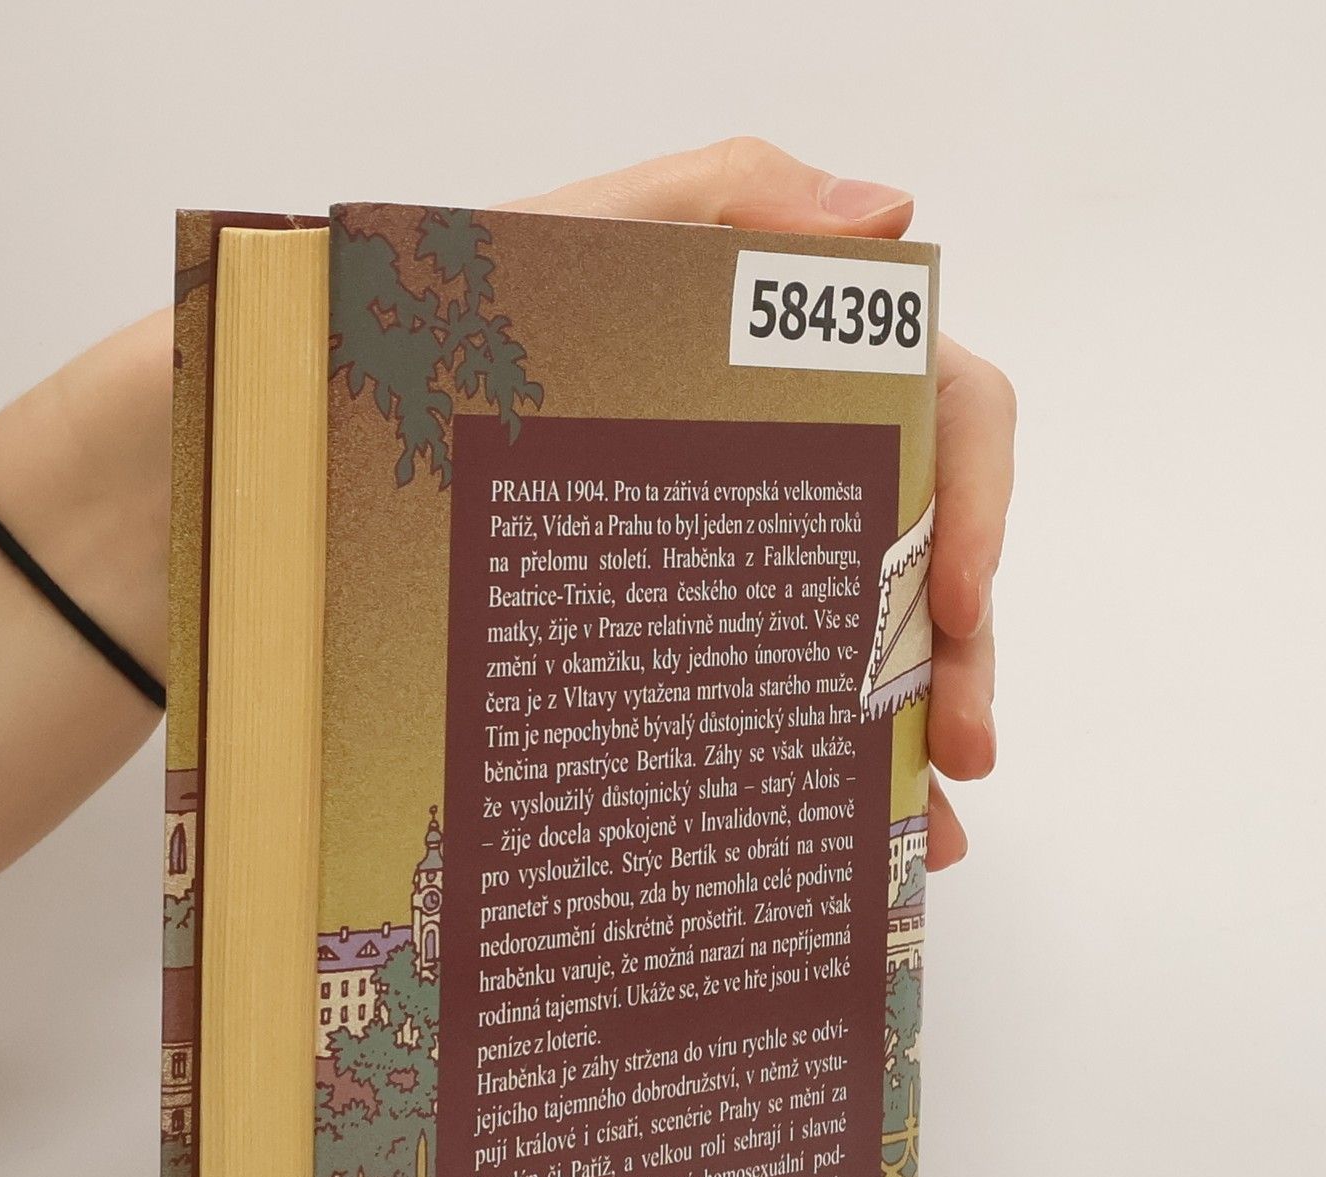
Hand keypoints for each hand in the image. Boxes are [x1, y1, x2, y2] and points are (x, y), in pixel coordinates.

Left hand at [506, 139, 1014, 868]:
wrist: (350, 424)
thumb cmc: (458, 322)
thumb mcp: (586, 237)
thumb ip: (729, 196)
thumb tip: (892, 217)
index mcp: (803, 365)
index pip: (945, 412)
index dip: (975, 500)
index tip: (957, 599)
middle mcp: (798, 463)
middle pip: (926, 552)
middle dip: (960, 655)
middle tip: (961, 750)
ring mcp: (750, 552)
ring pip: (872, 639)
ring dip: (917, 730)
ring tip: (927, 829)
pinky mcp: (695, 624)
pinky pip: (783, 693)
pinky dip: (830, 761)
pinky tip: (852, 831)